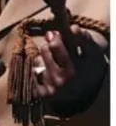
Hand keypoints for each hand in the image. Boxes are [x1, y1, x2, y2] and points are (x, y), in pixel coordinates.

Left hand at [1, 1, 106, 125]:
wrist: (77, 97)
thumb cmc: (84, 68)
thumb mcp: (91, 54)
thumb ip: (84, 39)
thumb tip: (72, 28)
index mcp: (90, 63)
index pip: (85, 46)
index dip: (78, 36)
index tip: (73, 29)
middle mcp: (74, 75)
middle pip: (55, 44)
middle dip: (53, 37)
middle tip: (53, 35)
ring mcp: (58, 85)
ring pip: (42, 53)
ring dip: (46, 51)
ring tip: (54, 58)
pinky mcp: (45, 92)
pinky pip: (35, 67)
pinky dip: (39, 66)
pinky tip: (48, 71)